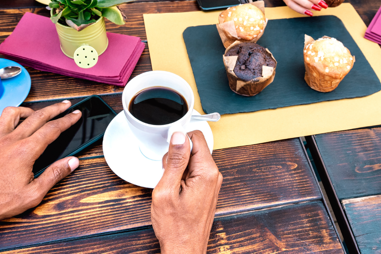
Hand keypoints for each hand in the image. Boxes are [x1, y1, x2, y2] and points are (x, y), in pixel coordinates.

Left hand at [0, 101, 80, 252]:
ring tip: (34, 114)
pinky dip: (0, 122)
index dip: (67, 120)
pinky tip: (4, 128)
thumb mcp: (32, 194)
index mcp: (26, 151)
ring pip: (12, 113)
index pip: (53, 129)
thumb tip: (72, 162)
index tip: (76, 114)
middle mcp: (10, 140)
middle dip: (55, 108)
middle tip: (65, 105)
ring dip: (26, 110)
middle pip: (37, 116)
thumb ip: (54, 175)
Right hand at [152, 131, 222, 252]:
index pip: (195, 137)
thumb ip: (174, 161)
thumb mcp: (167, 190)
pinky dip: (181, 178)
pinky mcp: (206, 189)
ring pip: (191, 160)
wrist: (184, 249)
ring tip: (171, 188)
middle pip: (193, 148)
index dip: (178, 140)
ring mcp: (211, 183)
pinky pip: (192, 173)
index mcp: (206, 172)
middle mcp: (213, 175)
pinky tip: (175, 192)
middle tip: (167, 177)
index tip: (168, 153)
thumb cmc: (176, 227)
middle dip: (176, 157)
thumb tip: (178, 136)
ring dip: (177, 168)